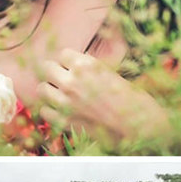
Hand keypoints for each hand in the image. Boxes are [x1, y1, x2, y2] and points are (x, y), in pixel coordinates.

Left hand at [38, 49, 171, 149]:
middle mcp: (72, 81)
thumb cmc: (132, 100)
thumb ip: (90, 70)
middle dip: (55, 73)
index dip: (69, 62)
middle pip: (47, 68)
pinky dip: (51, 111)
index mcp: (86, 65)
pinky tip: (61, 111)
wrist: (139, 127)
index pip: (63, 54)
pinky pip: (45, 111)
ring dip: (50, 90)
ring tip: (60, 95)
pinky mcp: (64, 121)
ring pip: (42, 88)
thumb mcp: (112, 74)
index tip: (74, 68)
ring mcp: (66, 102)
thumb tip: (75, 66)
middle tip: (63, 80)